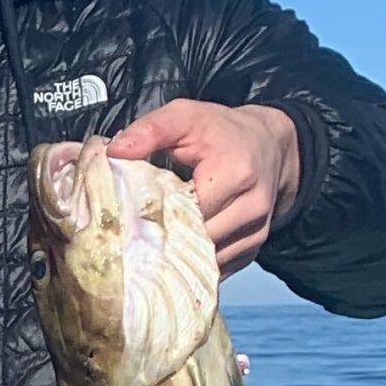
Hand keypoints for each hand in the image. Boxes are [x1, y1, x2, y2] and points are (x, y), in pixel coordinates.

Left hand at [107, 99, 298, 276]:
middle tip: (127, 236)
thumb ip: (150, 130)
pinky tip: (168, 253)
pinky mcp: (251, 250)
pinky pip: (214, 268)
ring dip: (173, 257)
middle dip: (159, 240)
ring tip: (145, 246)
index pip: (185, 210)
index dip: (151, 215)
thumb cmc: (222, 131)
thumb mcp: (186, 117)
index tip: (123, 215)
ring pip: (203, 261)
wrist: (270, 145)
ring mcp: (255, 233)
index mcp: (235, 174)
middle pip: (193, 241)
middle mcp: (251, 208)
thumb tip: (114, 153)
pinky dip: (189, 263)